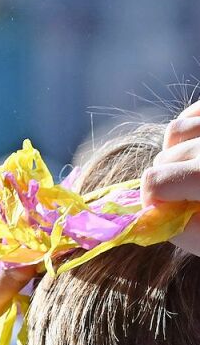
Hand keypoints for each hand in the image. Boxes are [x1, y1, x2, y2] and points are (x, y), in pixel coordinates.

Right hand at [141, 101, 199, 255]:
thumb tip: (151, 216)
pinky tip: (199, 148)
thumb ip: (186, 231)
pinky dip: (189, 130)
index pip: (157, 182)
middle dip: (167, 181)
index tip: (164, 212)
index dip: (152, 201)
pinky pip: (192, 113)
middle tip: (187, 197)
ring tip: (193, 170)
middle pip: (164, 159)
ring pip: (175, 131)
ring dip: (175, 153)